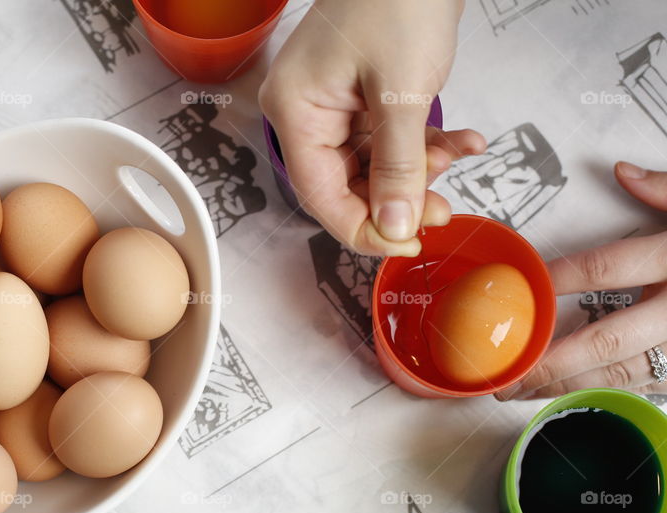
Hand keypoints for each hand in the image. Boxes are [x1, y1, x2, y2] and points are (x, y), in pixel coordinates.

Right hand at [259, 0, 485, 256]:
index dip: (364, 229)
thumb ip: (399, 166)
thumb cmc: (398, 0)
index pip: (321, 196)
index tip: (408, 243)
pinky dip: (425, 145)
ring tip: (456, 160)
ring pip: (373, 166)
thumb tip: (393, 227)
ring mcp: (333, 106)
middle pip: (346, 185)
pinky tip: (462, 141)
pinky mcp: (361, 97)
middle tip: (444, 209)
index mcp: (296, 113)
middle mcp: (306, 114)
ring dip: (419, 171)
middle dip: (399, 199)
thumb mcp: (402, 92)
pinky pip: (388, 139)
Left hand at [497, 162, 666, 399]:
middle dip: (552, 359)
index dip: (557, 280)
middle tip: (505, 369)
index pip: (607, 269)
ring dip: (568, 384)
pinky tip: (567, 391)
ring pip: (622, 373)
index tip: (517, 288)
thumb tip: (621, 171)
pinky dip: (602, 390)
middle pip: (608, 339)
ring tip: (520, 389)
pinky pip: (645, 383)